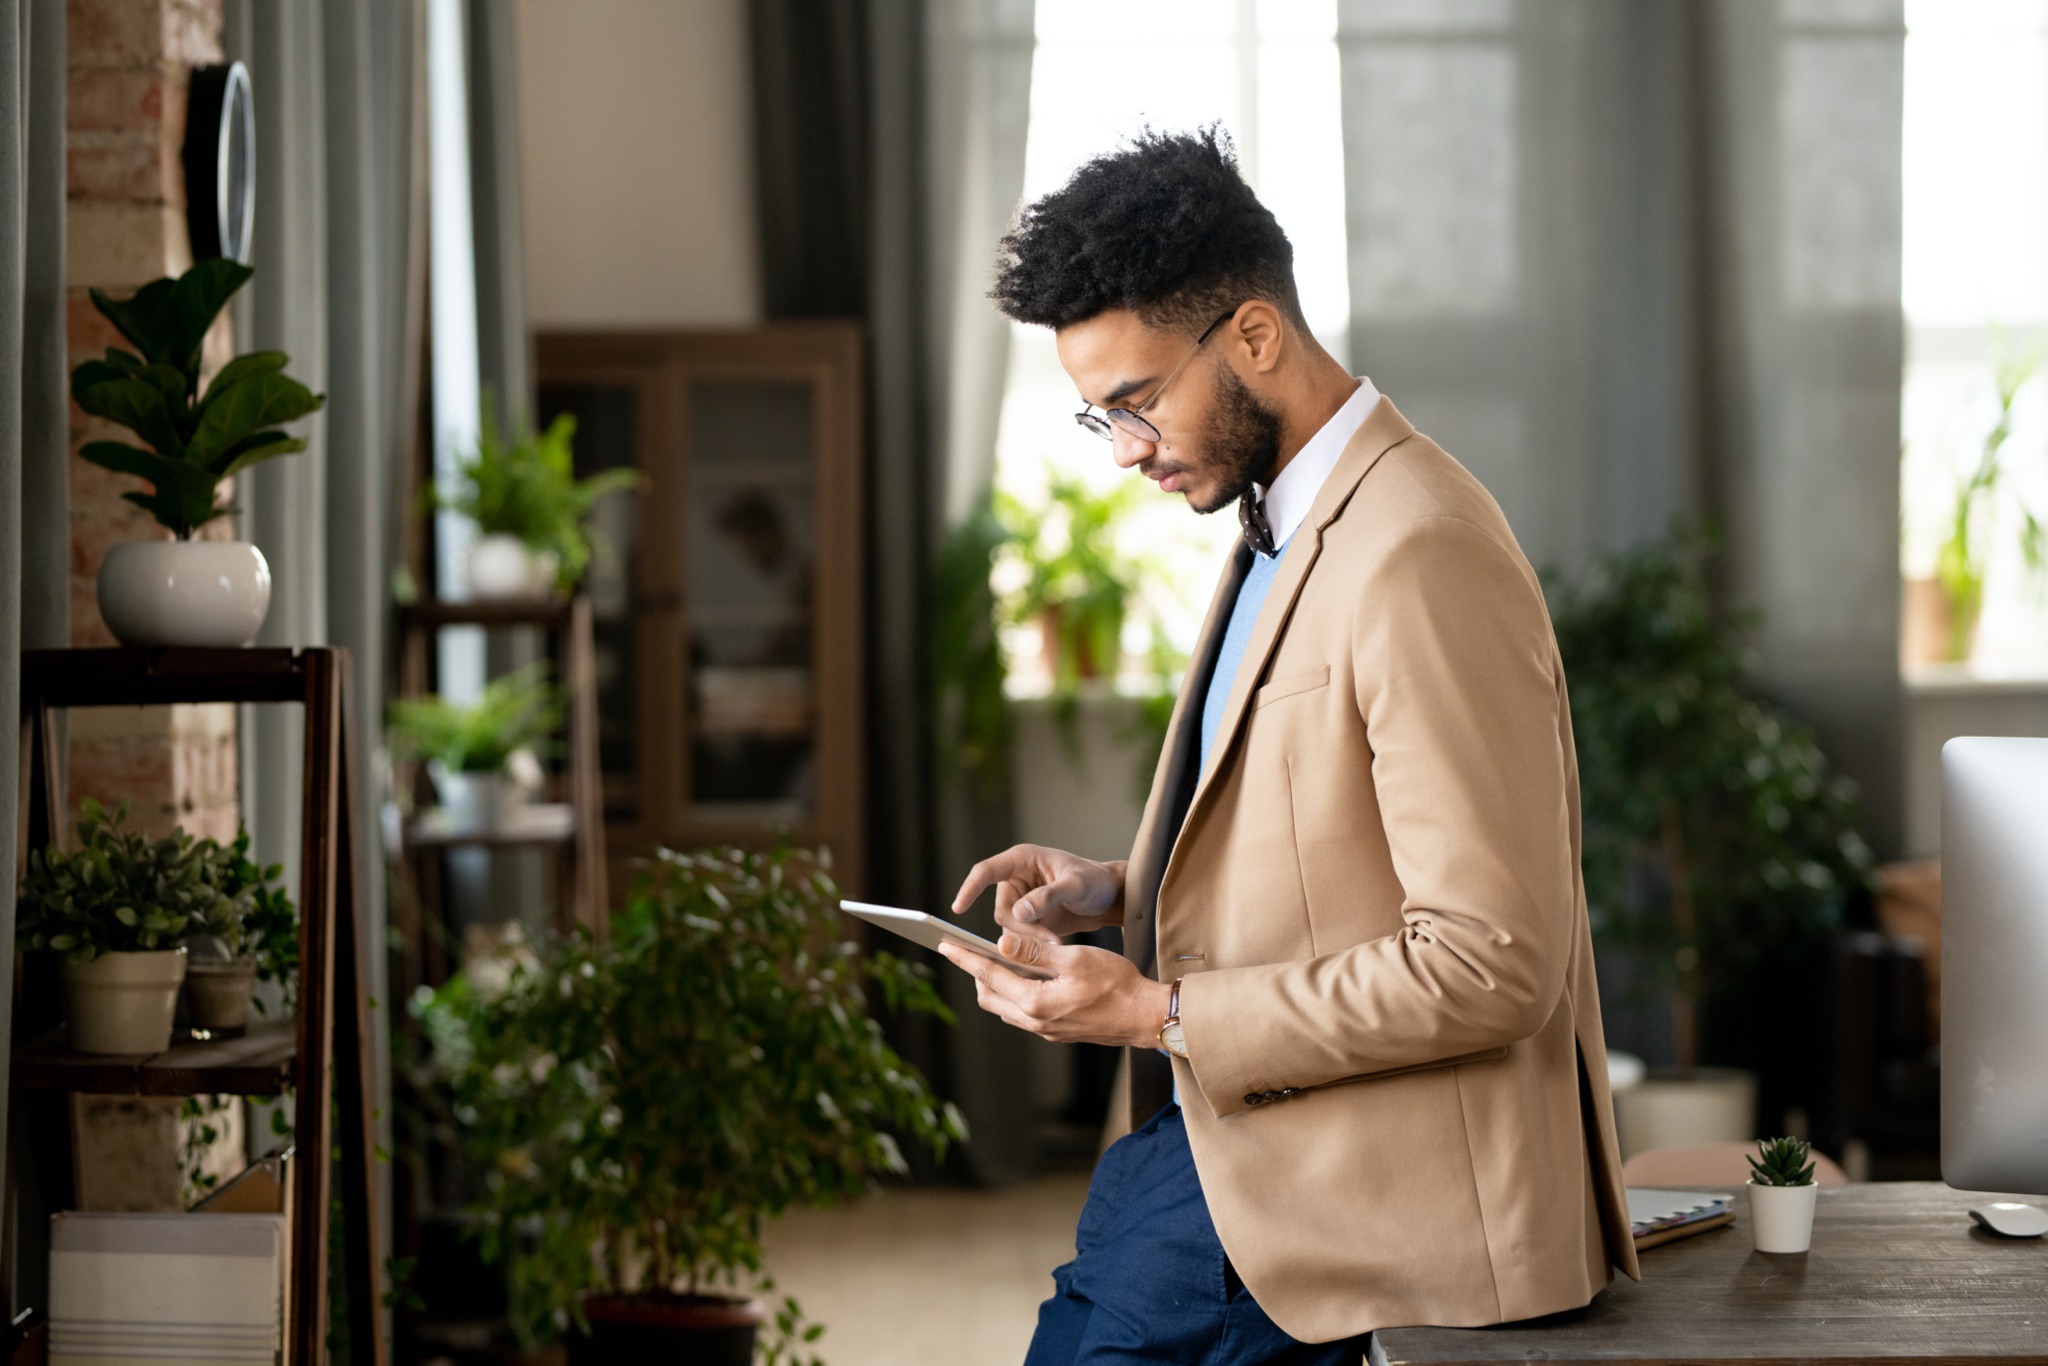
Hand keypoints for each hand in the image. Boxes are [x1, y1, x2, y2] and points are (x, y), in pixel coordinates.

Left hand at [937, 934, 1172, 1047]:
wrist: (1145, 1016)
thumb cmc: (1117, 984)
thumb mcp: (1075, 959)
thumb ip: (1035, 952)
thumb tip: (1001, 942)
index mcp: (1035, 1002)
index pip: (989, 976)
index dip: (965, 958)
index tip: (945, 945)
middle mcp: (1035, 1022)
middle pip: (990, 995)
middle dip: (976, 972)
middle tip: (968, 949)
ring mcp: (1046, 1030)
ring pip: (1005, 1006)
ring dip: (996, 984)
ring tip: (995, 959)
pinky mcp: (1057, 1031)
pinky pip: (1023, 1013)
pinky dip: (1015, 993)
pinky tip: (1026, 976)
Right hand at [951, 844, 1124, 939]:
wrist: (1109, 897)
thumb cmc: (1094, 880)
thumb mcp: (1076, 884)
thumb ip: (1048, 896)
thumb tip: (1019, 912)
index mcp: (1021, 860)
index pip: (986, 871)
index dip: (970, 888)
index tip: (958, 908)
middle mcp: (1016, 880)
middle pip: (1001, 910)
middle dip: (1022, 928)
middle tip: (1049, 938)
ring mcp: (1020, 902)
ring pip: (1009, 928)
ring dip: (1029, 940)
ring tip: (1056, 942)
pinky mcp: (1028, 921)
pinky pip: (1020, 938)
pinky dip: (1034, 946)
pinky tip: (1053, 948)